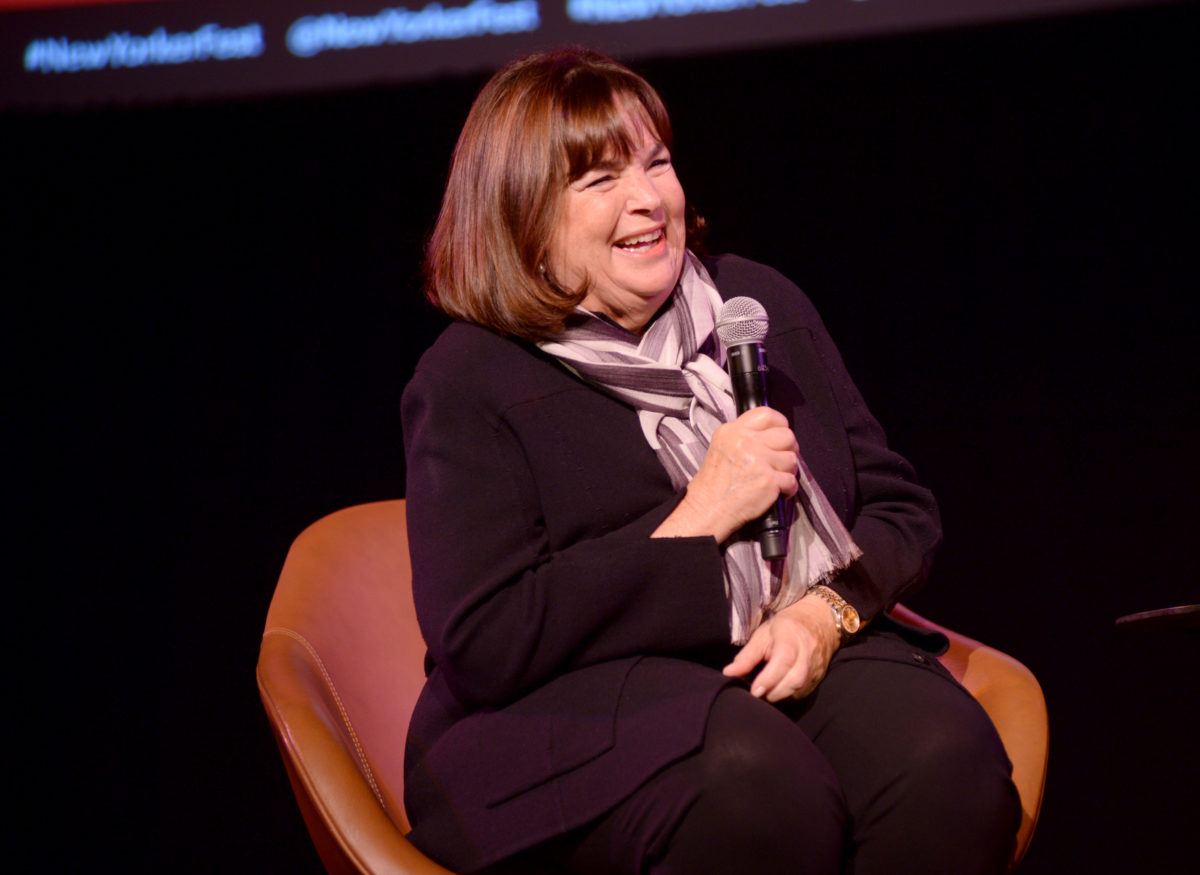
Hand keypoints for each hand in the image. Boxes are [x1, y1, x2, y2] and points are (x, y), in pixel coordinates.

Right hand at [653, 407, 798, 541]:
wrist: (708, 508)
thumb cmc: (715, 483)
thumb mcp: (722, 446)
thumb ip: (744, 436)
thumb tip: (772, 434)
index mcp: (733, 431)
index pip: (767, 414)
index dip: (780, 424)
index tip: (779, 436)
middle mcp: (746, 442)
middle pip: (786, 435)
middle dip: (788, 449)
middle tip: (780, 460)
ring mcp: (759, 461)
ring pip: (792, 459)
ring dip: (787, 471)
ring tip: (774, 478)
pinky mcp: (768, 481)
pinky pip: (792, 481)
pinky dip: (788, 489)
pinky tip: (777, 491)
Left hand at [721, 593, 840, 701]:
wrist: (819, 622)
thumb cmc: (786, 628)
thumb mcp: (763, 635)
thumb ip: (747, 656)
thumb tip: (728, 673)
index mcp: (791, 637)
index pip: (783, 660)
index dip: (769, 678)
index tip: (754, 690)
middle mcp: (807, 653)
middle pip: (794, 679)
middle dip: (773, 691)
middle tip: (757, 692)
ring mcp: (816, 667)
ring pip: (800, 689)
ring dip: (780, 695)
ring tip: (766, 692)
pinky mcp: (819, 678)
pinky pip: (803, 692)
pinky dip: (788, 696)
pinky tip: (778, 691)